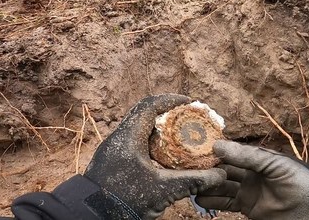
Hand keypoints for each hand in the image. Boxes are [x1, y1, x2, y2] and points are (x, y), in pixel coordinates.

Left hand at [83, 94, 225, 218]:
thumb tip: (219, 175)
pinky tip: (167, 158)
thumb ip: (191, 181)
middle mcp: (121, 137)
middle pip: (147, 115)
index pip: (151, 105)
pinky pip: (137, 144)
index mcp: (129, 135)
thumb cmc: (123, 199)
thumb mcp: (162, 190)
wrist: (89, 216)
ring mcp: (116, 149)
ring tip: (182, 138)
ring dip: (161, 131)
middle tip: (189, 120)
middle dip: (169, 116)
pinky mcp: (115, 162)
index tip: (190, 103)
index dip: (172, 100)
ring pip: (142, 131)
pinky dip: (154, 145)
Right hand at [196, 140, 308, 219]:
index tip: (194, 146)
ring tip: (188, 182)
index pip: (230, 151)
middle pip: (222, 168)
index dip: (213, 149)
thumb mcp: (276, 165)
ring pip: (220, 185)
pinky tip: (199, 197)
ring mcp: (247, 191)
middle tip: (186, 166)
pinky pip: (225, 202)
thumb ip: (248, 156)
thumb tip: (217, 145)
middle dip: (205, 167)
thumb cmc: (304, 184)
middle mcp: (250, 173)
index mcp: (257, 158)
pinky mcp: (247, 208)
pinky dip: (211, 200)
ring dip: (205, 183)